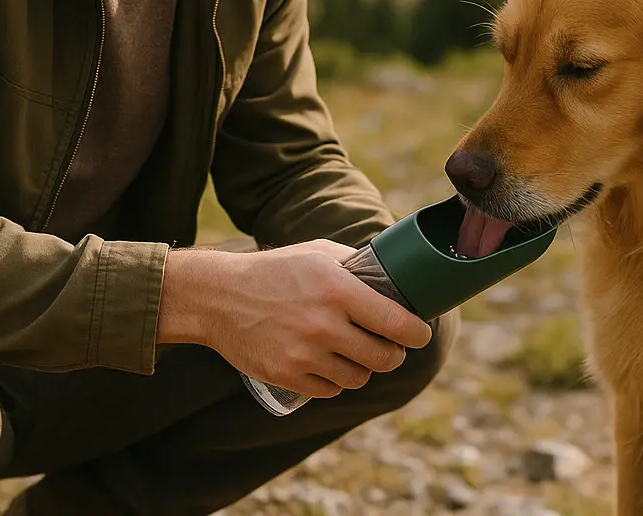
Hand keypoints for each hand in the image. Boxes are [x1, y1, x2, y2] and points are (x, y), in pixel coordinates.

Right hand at [156, 240, 432, 397]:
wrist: (220, 296)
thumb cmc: (276, 270)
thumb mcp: (319, 253)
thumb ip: (356, 265)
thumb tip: (392, 275)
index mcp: (338, 290)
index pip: (396, 322)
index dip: (417, 334)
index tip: (422, 335)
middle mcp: (324, 324)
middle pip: (383, 357)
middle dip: (394, 354)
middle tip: (392, 347)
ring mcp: (304, 353)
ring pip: (358, 378)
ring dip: (364, 368)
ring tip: (358, 354)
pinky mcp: (286, 376)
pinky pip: (330, 390)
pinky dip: (336, 381)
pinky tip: (331, 365)